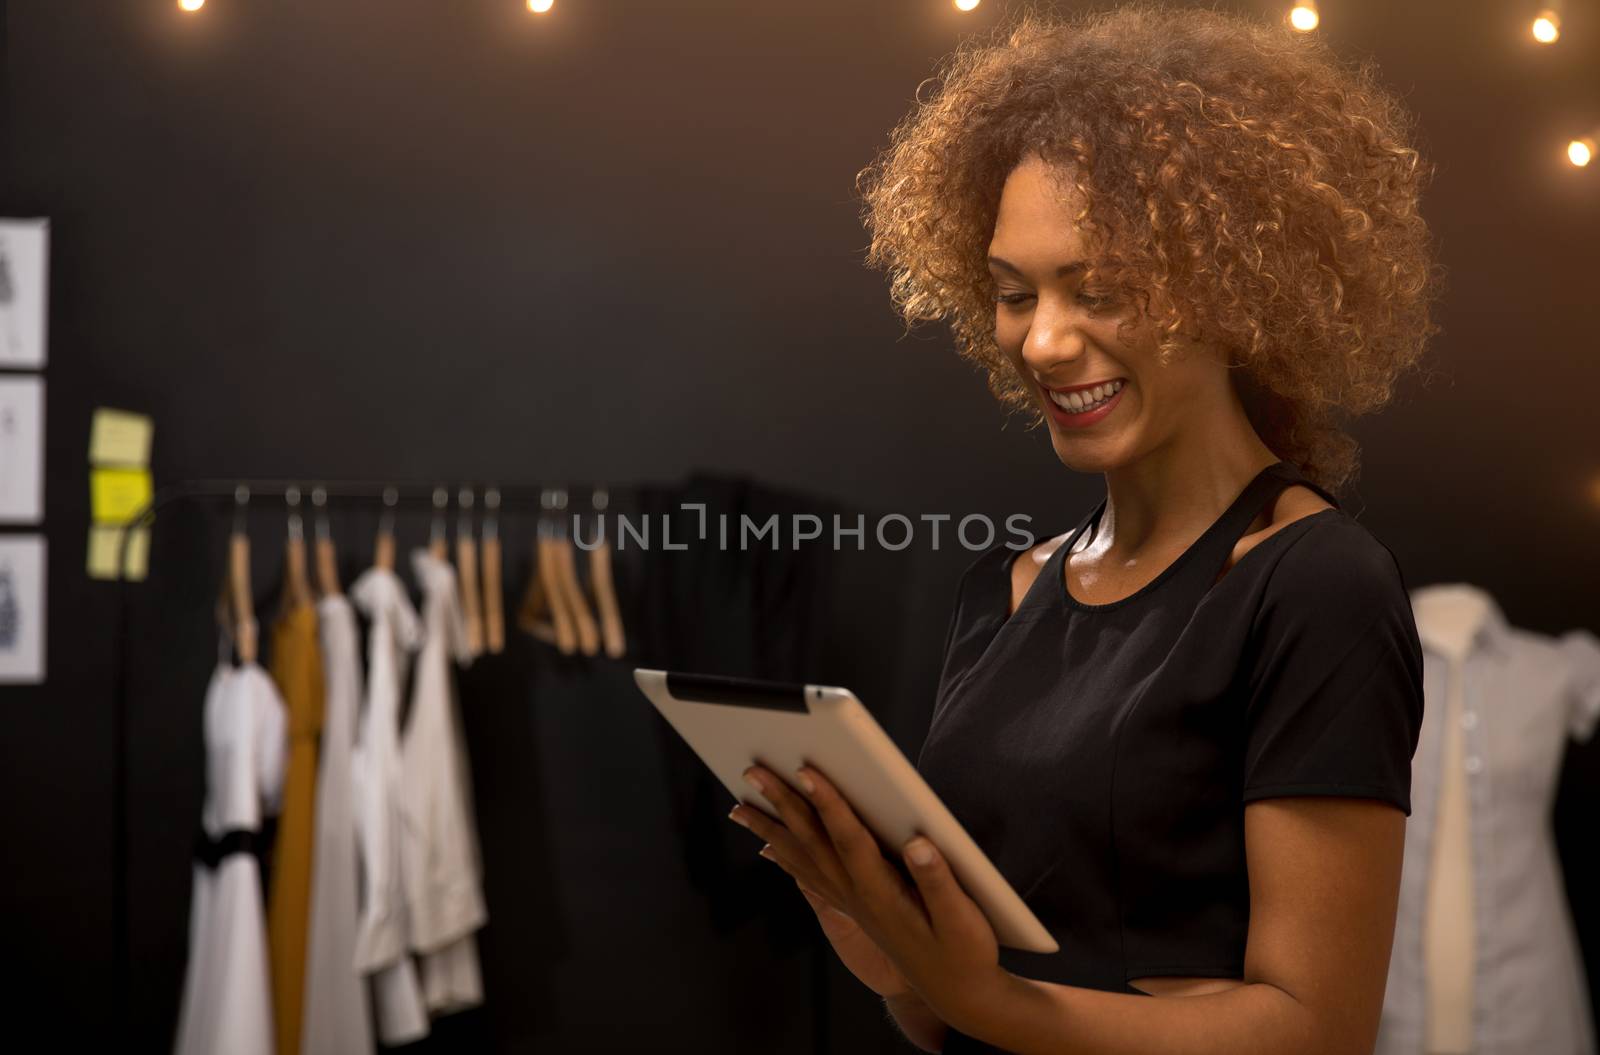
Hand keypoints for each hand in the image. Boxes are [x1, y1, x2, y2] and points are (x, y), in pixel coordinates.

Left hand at [727, 759, 1005, 1026]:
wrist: (954, 993)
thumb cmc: (963, 953)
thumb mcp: (963, 921)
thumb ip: (938, 882)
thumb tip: (918, 843)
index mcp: (882, 894)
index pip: (848, 839)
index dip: (827, 804)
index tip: (806, 772)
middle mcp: (857, 897)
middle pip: (811, 843)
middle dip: (781, 805)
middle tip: (752, 773)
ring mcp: (850, 903)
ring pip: (801, 860)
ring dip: (770, 831)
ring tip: (739, 807)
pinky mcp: (852, 908)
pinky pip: (808, 878)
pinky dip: (784, 858)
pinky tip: (769, 848)